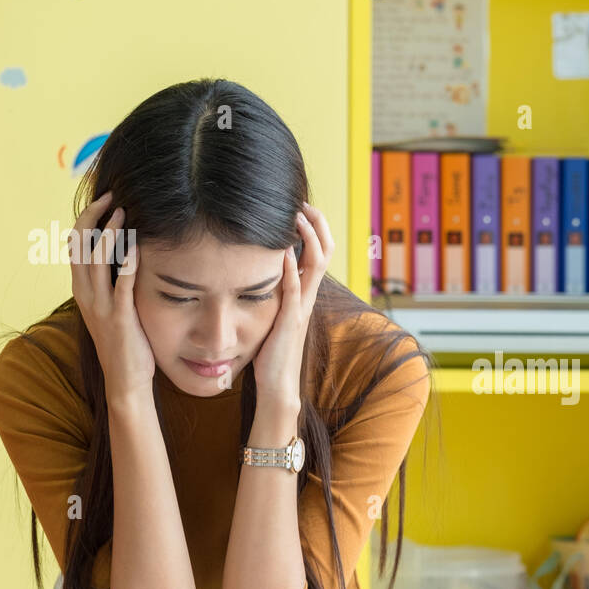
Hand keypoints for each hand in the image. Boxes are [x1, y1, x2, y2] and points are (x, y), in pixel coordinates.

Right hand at [69, 191, 155, 402]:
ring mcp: (100, 307)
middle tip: (111, 196)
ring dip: (109, 233)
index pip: (75, 245)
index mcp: (82, 289)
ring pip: (96, 261)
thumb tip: (120, 253)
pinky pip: (121, 286)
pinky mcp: (119, 318)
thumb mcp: (111, 306)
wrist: (125, 379)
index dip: (86, 219)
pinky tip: (136, 245)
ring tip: (122, 211)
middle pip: (79, 246)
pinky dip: (127, 263)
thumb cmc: (125, 341)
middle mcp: (86, 295)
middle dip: (93, 217)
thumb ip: (111, 281)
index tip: (104, 199)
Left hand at [252, 202, 332, 407]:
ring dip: (307, 237)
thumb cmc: (272, 352)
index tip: (300, 208)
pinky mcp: (289, 320)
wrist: (278, 385)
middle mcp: (309, 297)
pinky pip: (294, 289)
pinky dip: (290, 268)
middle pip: (325, 251)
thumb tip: (263, 271)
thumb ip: (275, 293)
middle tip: (304, 203)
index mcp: (306, 294)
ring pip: (316, 264)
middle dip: (317, 224)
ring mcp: (301, 307)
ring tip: (297, 216)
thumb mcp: (275, 314)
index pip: (320, 252)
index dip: (315, 228)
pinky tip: (281, 251)